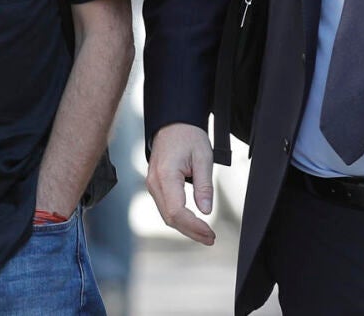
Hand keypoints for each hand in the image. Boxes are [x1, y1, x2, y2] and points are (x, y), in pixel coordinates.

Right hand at [145, 123, 217, 244]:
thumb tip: (205, 210)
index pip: (176, 211)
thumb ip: (204, 185)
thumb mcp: (203, 157)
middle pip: (170, 218)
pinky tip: (193, 223)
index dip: (193, 226)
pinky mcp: (155, 186)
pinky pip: (165, 208)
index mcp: (165, 175)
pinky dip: (179, 218)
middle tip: (211, 238)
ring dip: (185, 228)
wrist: (172, 123)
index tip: (209, 232)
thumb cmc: (188, 136)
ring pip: (166, 215)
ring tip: (205, 234)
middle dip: (191, 231)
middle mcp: (154, 182)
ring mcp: (152, 185)